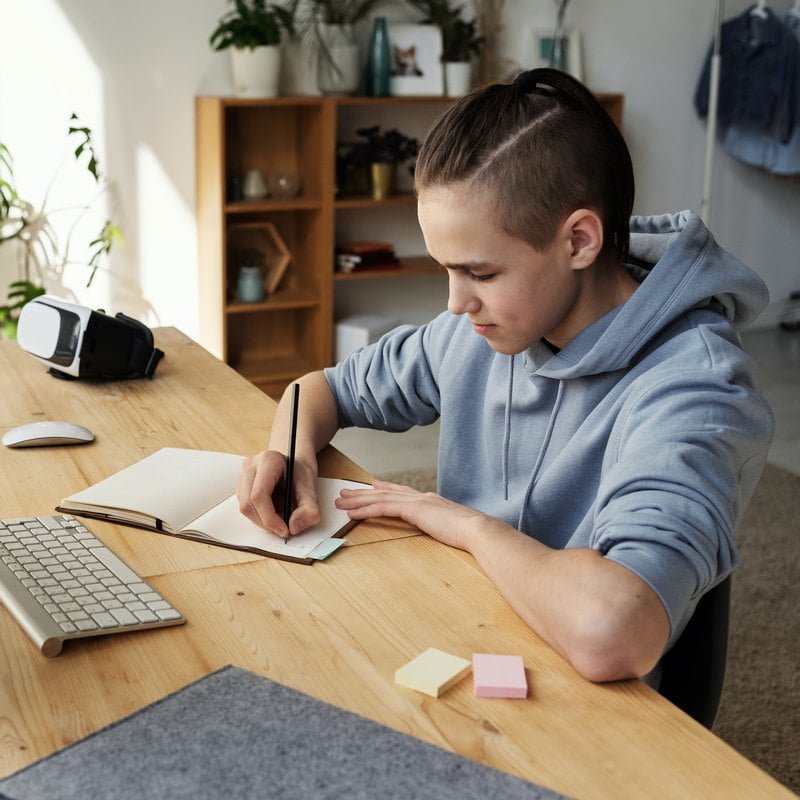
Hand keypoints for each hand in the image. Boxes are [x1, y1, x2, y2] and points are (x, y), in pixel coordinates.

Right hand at [237, 450, 320, 537]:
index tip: (284, 530)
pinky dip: (260, 516)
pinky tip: (273, 509)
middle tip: (283, 529)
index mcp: (268, 461)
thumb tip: (294, 526)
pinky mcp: (241, 486)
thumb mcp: (311, 488)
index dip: (269, 518)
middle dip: (266, 522)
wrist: (295, 464)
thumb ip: (309, 508)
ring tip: (281, 514)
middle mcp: (251, 466)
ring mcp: (243, 475)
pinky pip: (245, 507)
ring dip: (262, 520)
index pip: (259, 495)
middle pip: (248, 504)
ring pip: (245, 508)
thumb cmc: (301, 472)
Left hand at [334, 479, 487, 551]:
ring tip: (341, 502)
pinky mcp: (412, 509)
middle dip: (364, 493)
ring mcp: (417, 501)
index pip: (403, 492)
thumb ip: (445, 526)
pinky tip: (352, 513)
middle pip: (386, 492)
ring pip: (380, 498)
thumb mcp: (454, 529)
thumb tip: (445, 531)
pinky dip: (365, 510)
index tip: (373, 485)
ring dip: (358, 500)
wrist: (478, 530)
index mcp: (431, 501)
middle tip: (346, 493)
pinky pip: (383, 508)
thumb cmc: (471, 535)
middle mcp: (422, 497)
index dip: (386, 488)